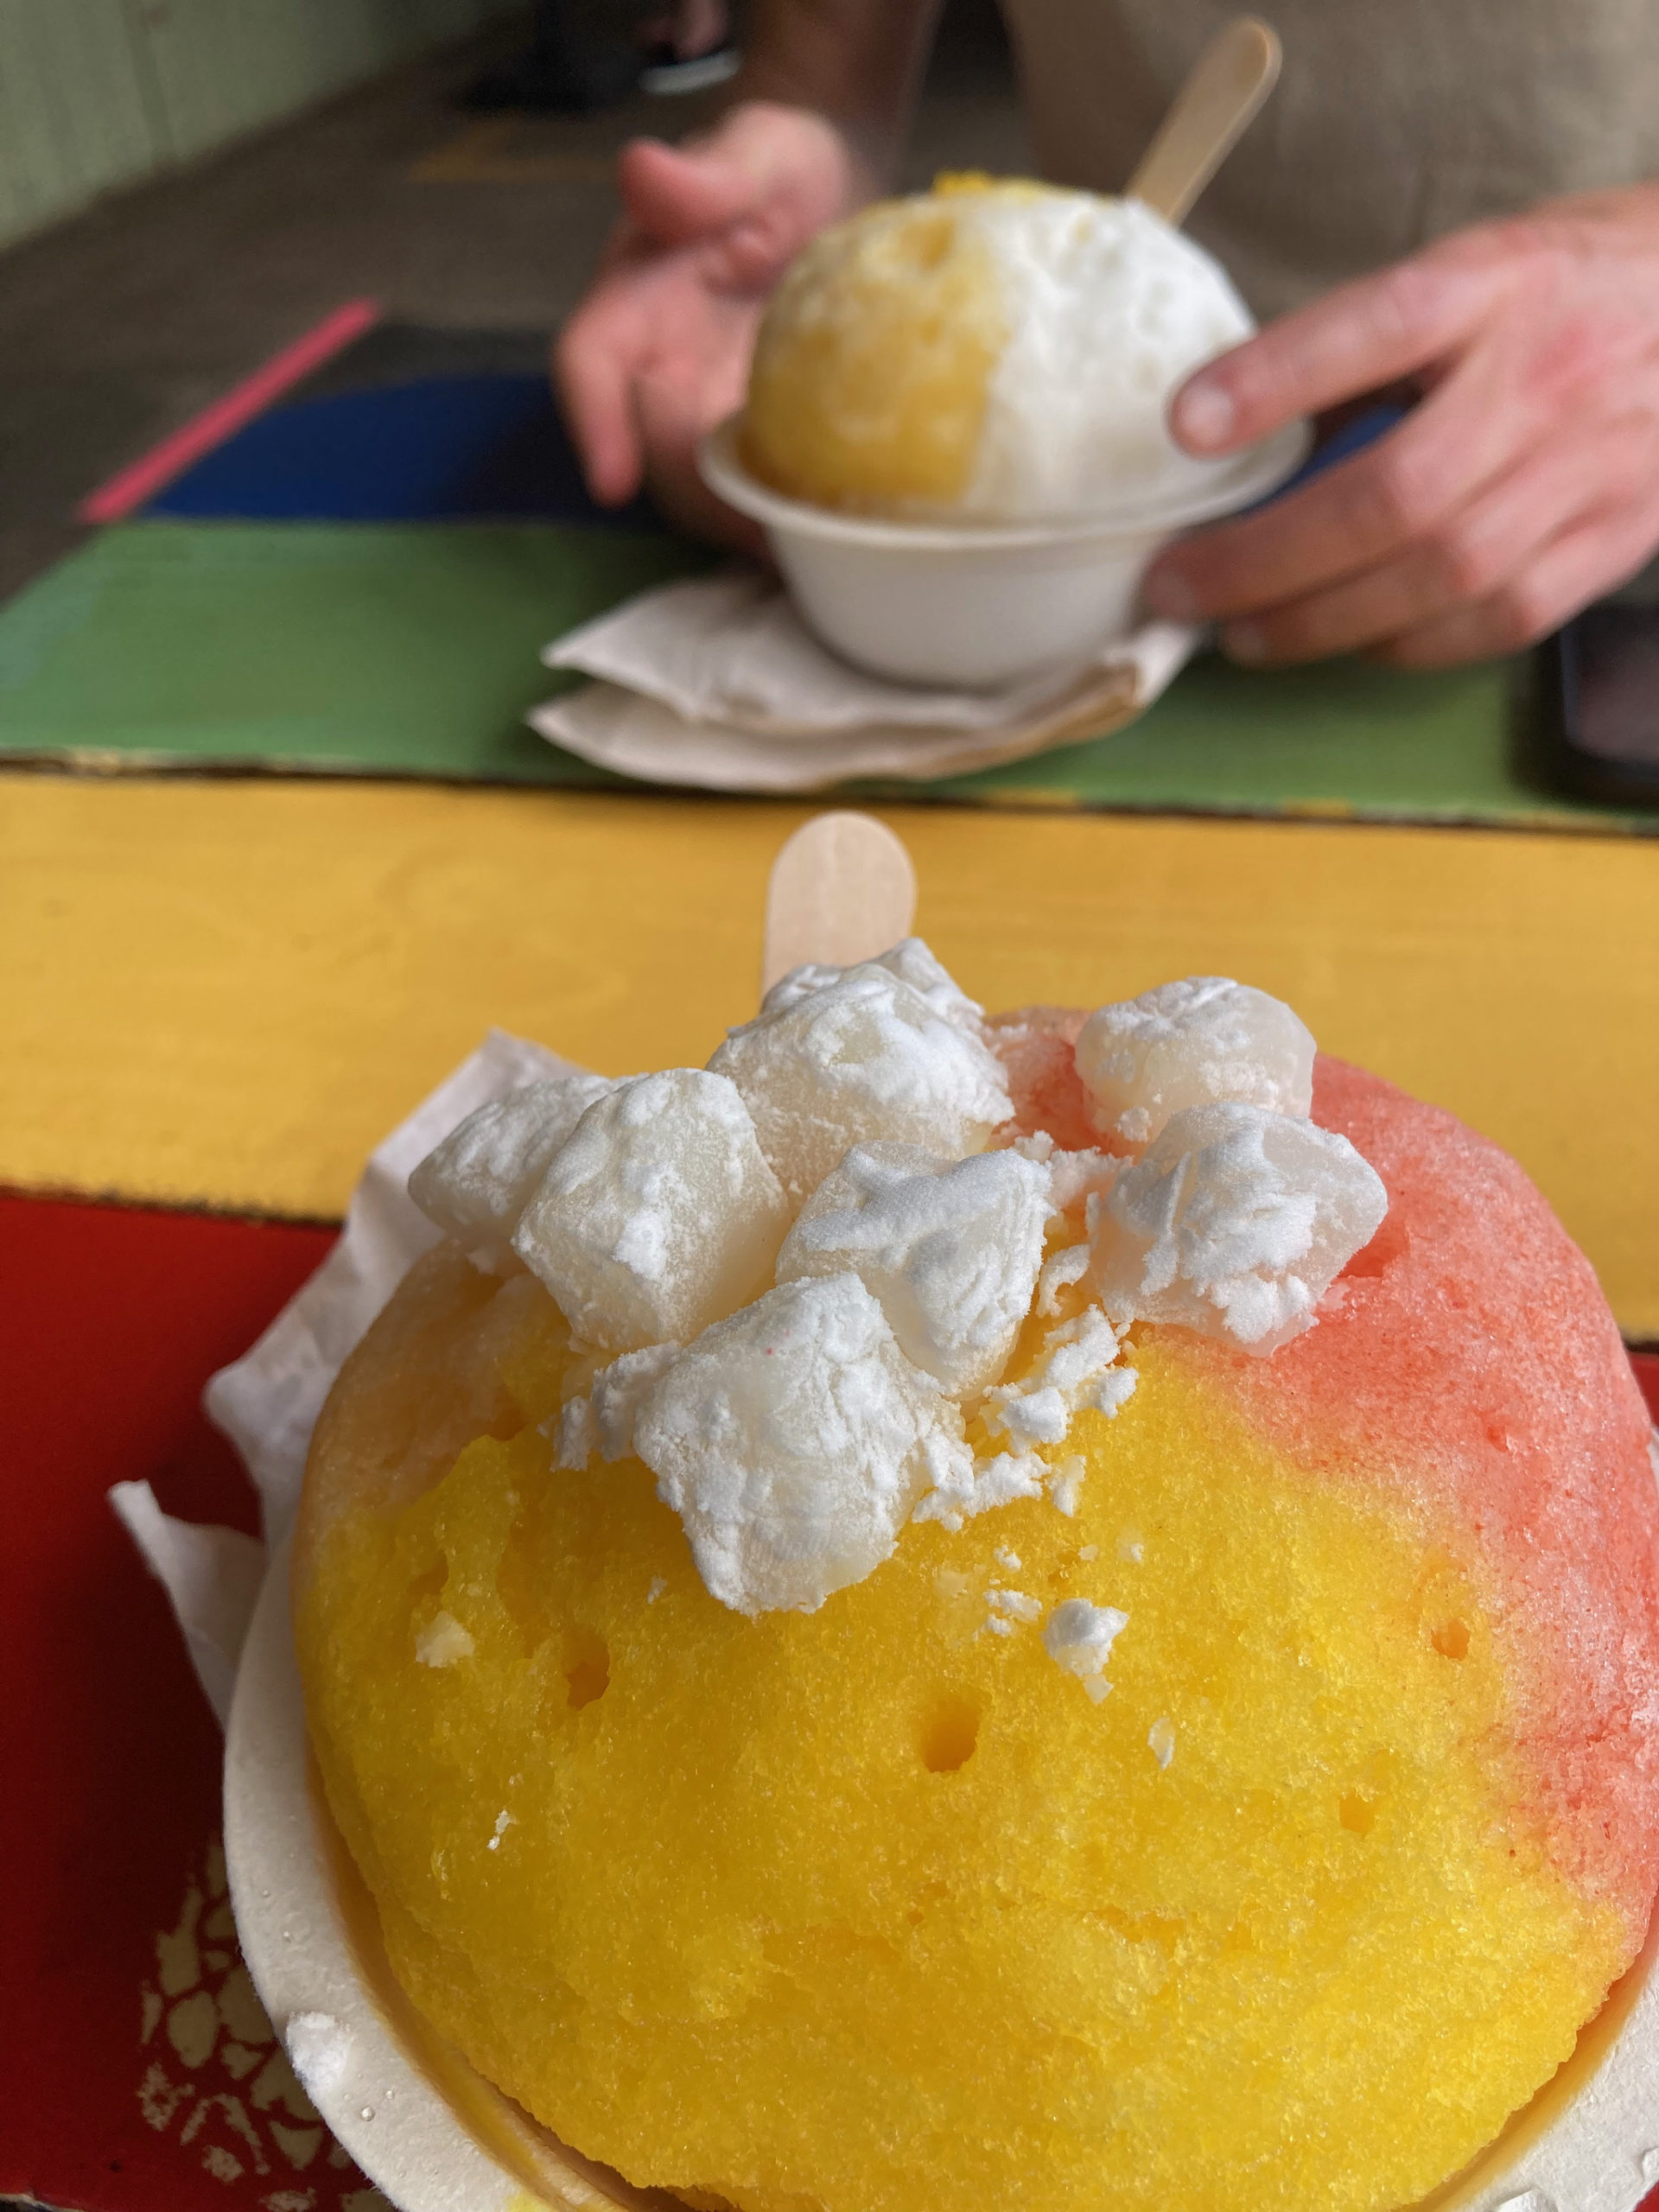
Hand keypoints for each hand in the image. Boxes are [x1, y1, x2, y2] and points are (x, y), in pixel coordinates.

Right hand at [555, 101, 864, 544]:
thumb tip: (643, 172)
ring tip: (802, 544)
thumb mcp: (752, 152)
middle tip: (759, 531)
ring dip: (741, 522)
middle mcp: (658, 367)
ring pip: (700, 487)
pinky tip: (832, 527)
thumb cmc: (781, 163)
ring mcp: (705, 409)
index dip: (595, 423)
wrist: (833, 189)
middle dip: (697, 498)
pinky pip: (752, 485)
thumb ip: (703, 177)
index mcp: (634, 299)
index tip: (610, 481)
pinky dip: (781, 513)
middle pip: (649, 451)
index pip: (590, 365)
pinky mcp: (754, 432)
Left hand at [1142, 187, 1658, 667]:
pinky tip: (1350, 643)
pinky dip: (1408, 644)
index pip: (1383, 323)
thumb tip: (1250, 440)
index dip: (1278, 377)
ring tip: (1243, 635)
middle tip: (1179, 588)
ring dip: (1320, 622)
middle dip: (1266, 559)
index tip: (1185, 425)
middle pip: (1394, 494)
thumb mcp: (1480, 270)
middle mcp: (1547, 378)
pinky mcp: (1614, 538)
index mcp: (1500, 284)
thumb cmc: (1574, 289)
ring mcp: (1588, 468)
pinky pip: (1496, 620)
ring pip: (1439, 575)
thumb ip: (1375, 347)